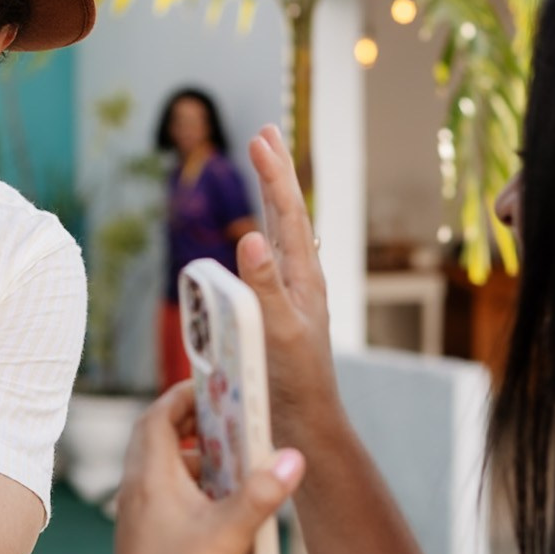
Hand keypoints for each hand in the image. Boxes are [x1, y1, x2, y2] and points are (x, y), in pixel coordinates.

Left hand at [107, 383, 305, 553]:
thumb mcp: (230, 535)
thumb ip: (263, 494)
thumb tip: (293, 457)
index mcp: (148, 479)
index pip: (157, 416)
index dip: (183, 394)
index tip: (212, 382)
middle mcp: (136, 493)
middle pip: (157, 439)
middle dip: (192, 424)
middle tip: (228, 417)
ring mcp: (137, 519)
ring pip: (163, 472)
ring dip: (195, 460)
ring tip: (233, 461)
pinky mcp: (145, 542)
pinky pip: (166, 499)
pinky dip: (192, 490)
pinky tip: (222, 508)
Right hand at [238, 126, 343, 452]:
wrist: (305, 421)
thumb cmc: (293, 382)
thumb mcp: (277, 331)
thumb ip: (262, 285)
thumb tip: (249, 234)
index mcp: (303, 278)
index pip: (287, 214)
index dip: (273, 175)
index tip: (260, 138)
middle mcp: (300, 279)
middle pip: (288, 212)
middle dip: (276, 172)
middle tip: (266, 132)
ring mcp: (291, 293)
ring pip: (281, 232)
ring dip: (271, 197)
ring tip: (265, 168)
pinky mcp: (278, 310)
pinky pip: (271, 258)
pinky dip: (264, 232)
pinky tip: (259, 234)